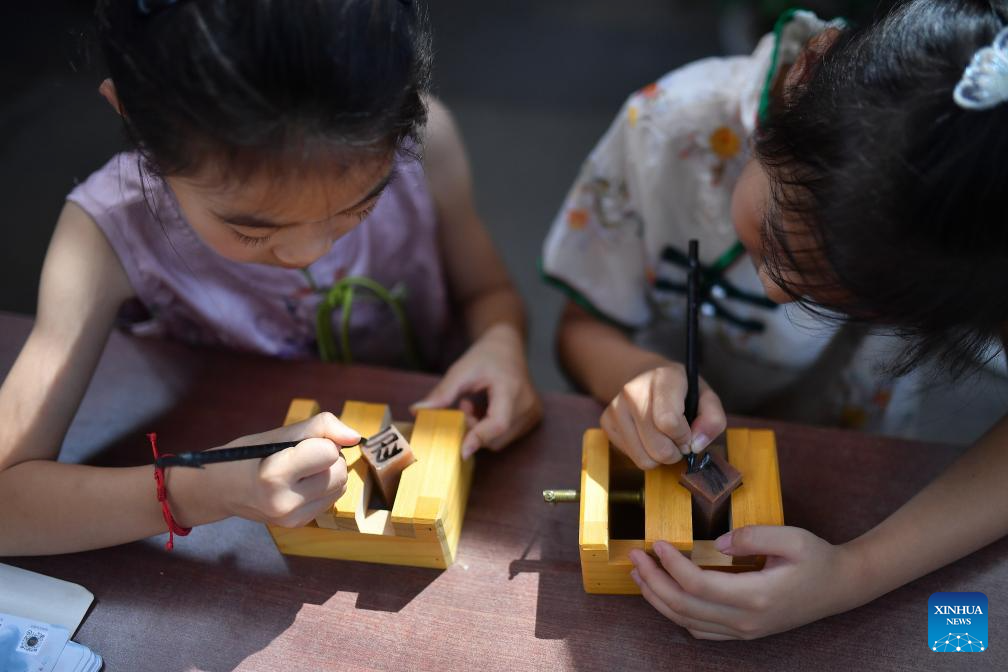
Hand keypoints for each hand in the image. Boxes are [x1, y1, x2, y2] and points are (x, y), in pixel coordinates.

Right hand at [210, 412, 357, 527]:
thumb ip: (321, 427)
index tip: (299, 445)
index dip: (319, 442)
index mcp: (274, 474)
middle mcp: (284, 502)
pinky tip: (300, 485)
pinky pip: (331, 499)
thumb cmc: (249, 456)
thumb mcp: (279, 433)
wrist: (221, 490)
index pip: (329, 452)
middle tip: (302, 456)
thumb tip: (355, 437)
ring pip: (341, 486)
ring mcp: (292, 518)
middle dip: (329, 458)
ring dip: (329, 472)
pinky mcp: (298, 525)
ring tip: (301, 470)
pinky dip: (323, 487)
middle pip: (340, 472)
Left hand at [411, 324, 541, 457]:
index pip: (498, 423)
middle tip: (462, 407)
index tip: (461, 450)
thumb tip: (416, 411)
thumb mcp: (461, 370)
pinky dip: (489, 429)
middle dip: (472, 429)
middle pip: (496, 436)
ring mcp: (532, 414)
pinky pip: (506, 436)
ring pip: (500, 440)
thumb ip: (442, 393)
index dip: (479, 438)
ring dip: (480, 430)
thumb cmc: (486, 356)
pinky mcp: (532, 419)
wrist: (508, 347)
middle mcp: (528, 405)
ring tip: (473, 406)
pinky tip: (483, 410)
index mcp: (512, 389)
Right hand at [601, 364, 725, 468]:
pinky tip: (648, 436)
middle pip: (658, 448)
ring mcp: (616, 407)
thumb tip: (696, 446)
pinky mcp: (606, 422)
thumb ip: (712, 419)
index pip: (669, 422)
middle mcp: (633, 391)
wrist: (640, 374)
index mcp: (662, 378)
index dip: (684, 437)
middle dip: (675, 452)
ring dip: (660, 456)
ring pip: (644, 458)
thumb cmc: (678, 388)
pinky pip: (632, 457)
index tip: (688, 434)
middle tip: (678, 440)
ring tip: (663, 438)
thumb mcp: (704, 395)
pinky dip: (645, 454)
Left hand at [628, 526, 865, 638]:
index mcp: (757, 596)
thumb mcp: (792, 537)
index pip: (698, 585)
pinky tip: (663, 594)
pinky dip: (675, 614)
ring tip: (639, 574)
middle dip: (653, 581)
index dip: (671, 565)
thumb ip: (753, 536)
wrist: (840, 587)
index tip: (656, 543)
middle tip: (634, 556)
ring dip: (658, 598)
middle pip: (684, 607)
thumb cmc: (817, 558)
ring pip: (687, 622)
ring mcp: (744, 631)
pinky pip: (700, 630)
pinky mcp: (744, 632)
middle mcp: (746, 620)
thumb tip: (718, 541)